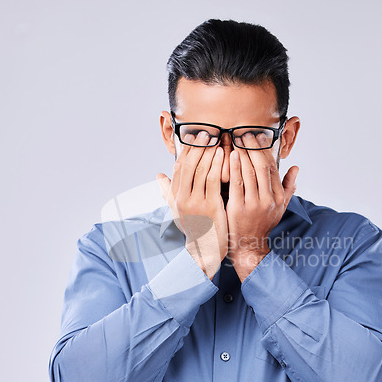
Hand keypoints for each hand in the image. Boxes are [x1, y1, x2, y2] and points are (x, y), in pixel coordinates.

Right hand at [157, 132, 228, 279]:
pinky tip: (223, 154)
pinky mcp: (210, 206)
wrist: (204, 249)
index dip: (186, 150)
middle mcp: (182, 199)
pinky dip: (217, 165)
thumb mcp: (177, 210)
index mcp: (175, 197)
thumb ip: (168, 192)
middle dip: (197, 147)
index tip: (194, 137)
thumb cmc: (194, 227)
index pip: (179, 167)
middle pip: (189, 165)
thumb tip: (159, 176)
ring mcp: (196, 203)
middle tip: (206, 132)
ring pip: (200, 170)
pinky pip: (213, 180)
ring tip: (216, 139)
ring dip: (208, 152)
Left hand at [226, 132, 298, 280]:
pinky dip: (234, 167)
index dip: (265, 151)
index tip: (258, 137)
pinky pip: (236, 182)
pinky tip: (230, 155)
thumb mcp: (280, 208)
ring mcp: (253, 204)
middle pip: (261, 166)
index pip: (272, 168)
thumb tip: (296, 169)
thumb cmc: (261, 224)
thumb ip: (288, 188)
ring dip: (242, 153)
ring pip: (249, 172)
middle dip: (253, 147)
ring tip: (236, 139)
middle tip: (245, 133)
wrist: (248, 245)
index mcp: (278, 197)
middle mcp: (268, 199)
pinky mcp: (238, 207)